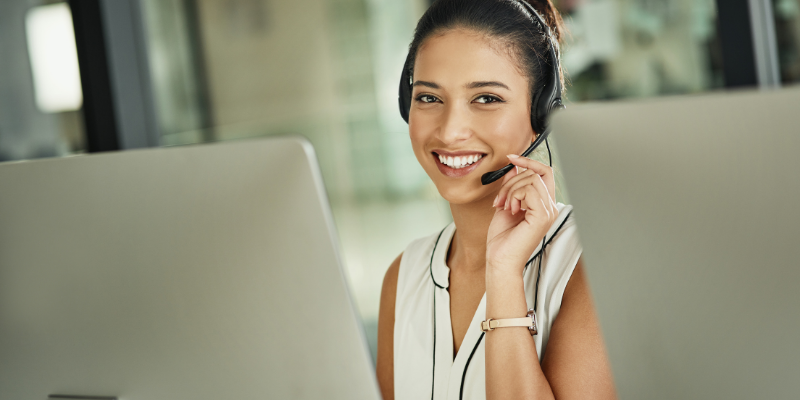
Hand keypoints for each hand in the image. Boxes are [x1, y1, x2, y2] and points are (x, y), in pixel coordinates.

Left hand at [486, 155, 557, 276]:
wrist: (500, 259)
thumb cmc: (502, 238)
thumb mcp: (505, 204)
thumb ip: (512, 186)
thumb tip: (514, 166)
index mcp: (544, 205)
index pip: (545, 172)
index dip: (529, 162)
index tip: (511, 158)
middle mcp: (550, 208)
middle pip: (534, 174)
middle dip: (511, 182)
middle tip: (500, 200)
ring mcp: (548, 212)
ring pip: (530, 180)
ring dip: (510, 190)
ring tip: (504, 206)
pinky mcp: (542, 216)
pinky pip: (529, 190)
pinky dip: (514, 196)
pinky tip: (510, 210)